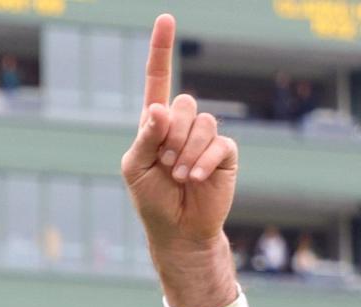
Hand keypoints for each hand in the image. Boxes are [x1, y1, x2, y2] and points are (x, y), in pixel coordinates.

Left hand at [122, 15, 237, 248]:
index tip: (165, 19)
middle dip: (171, 136)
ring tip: (178, 176)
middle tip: (165, 164)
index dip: (161, 50)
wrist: (177, 229)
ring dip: (185, 153)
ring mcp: (205, 137)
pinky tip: (192, 179)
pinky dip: (201, 163)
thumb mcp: (136, 168)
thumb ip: (145, 138)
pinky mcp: (225, 152)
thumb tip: (160, 109)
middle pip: (183, 103)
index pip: (158, 80)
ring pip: (201, 123)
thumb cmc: (151, 199)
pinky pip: (218, 143)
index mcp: (155, 123)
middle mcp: (182, 125)